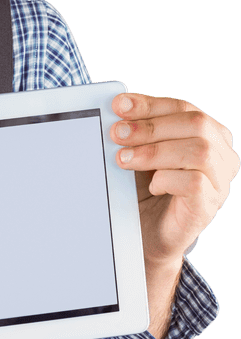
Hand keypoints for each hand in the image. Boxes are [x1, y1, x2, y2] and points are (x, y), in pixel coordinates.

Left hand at [110, 92, 238, 266]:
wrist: (145, 233)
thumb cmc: (144, 189)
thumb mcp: (140, 152)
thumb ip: (137, 131)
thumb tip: (117, 109)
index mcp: (208, 134)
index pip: (183, 108)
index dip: (151, 104)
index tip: (119, 105)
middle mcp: (221, 154)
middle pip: (195, 124)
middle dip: (150, 126)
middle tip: (117, 133)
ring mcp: (219, 181)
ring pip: (199, 151)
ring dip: (155, 152)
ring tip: (124, 159)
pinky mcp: (210, 205)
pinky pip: (195, 182)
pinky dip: (167, 179)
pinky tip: (151, 185)